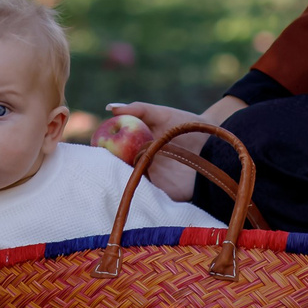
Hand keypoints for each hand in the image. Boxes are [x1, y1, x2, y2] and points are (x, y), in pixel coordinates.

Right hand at [100, 97, 243, 200]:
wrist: (216, 141)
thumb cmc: (187, 124)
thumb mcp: (161, 113)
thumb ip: (138, 110)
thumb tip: (109, 107)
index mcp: (138, 149)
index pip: (115, 155)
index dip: (103, 155)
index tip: (91, 156)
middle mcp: (144, 167)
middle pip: (121, 173)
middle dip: (108, 175)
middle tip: (96, 174)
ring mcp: (156, 182)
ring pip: (133, 187)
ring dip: (123, 187)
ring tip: (109, 186)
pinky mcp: (168, 194)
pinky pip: (152, 200)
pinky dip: (142, 199)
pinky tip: (133, 196)